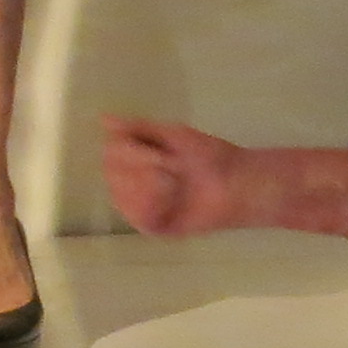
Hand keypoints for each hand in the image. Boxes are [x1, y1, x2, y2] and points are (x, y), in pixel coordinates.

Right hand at [96, 117, 347, 238]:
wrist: (244, 183)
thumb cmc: (214, 157)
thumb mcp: (174, 135)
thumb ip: (139, 129)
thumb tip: (104, 119)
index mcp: (136, 161)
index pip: (109, 153)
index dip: (127, 148)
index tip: (158, 148)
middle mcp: (134, 185)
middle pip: (111, 173)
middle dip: (139, 164)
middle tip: (172, 163)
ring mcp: (145, 208)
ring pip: (121, 194)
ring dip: (147, 181)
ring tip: (176, 178)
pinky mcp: (159, 228)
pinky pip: (139, 216)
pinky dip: (152, 201)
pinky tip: (171, 193)